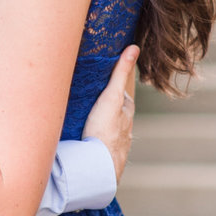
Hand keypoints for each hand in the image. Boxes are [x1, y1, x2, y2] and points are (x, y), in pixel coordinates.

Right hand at [82, 45, 137, 183]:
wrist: (98, 167)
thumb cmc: (105, 131)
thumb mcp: (111, 96)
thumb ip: (120, 73)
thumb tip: (134, 48)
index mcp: (126, 112)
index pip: (120, 94)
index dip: (110, 86)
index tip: (98, 82)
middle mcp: (124, 128)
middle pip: (113, 112)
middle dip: (102, 107)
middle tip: (86, 100)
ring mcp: (114, 142)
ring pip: (106, 129)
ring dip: (97, 124)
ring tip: (81, 119)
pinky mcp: (103, 155)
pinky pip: (97, 143)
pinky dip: (92, 139)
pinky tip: (82, 140)